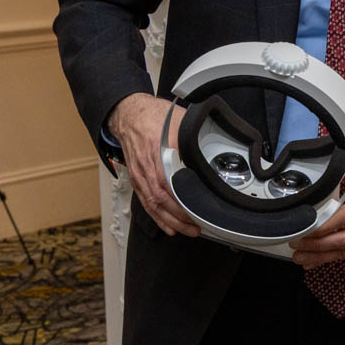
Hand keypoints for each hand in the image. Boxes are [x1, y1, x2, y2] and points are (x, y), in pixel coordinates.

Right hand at [108, 92, 199, 237]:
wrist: (130, 113)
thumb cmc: (154, 116)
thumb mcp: (181, 122)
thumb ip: (195, 138)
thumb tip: (214, 150)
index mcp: (158, 154)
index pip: (169, 184)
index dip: (182, 202)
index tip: (198, 212)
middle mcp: (147, 168)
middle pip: (161, 200)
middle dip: (180, 218)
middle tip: (197, 227)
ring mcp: (140, 175)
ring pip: (153, 205)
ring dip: (170, 221)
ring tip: (187, 230)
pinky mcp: (137, 178)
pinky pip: (146, 202)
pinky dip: (157, 217)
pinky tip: (168, 226)